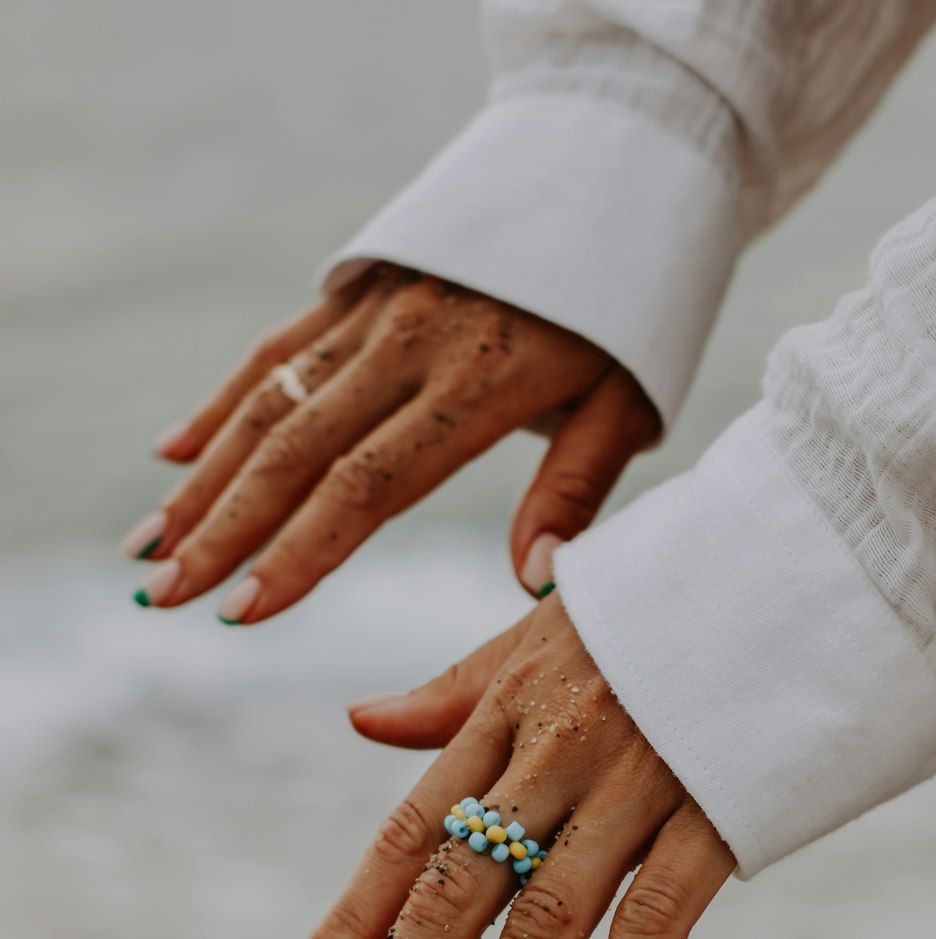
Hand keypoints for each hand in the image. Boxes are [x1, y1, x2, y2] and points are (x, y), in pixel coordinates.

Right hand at [123, 266, 659, 621]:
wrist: (607, 171)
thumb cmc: (627, 312)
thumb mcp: (623, 405)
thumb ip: (572, 492)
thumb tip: (534, 584)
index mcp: (476, 386)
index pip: (370, 484)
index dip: (302, 552)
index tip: (244, 609)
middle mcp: (409, 346)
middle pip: (296, 449)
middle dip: (222, 529)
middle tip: (163, 594)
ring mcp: (374, 311)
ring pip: (269, 401)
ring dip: (203, 479)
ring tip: (148, 544)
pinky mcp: (357, 287)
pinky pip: (276, 348)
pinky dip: (221, 401)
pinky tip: (172, 452)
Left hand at [275, 596, 733, 938]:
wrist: (792, 556)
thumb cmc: (655, 604)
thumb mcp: (537, 635)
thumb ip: (451, 694)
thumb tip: (360, 720)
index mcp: (505, 713)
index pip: (411, 831)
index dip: (353, 916)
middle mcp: (555, 753)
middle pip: (459, 889)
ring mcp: (636, 782)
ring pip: (549, 918)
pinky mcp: (718, 808)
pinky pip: (662, 913)